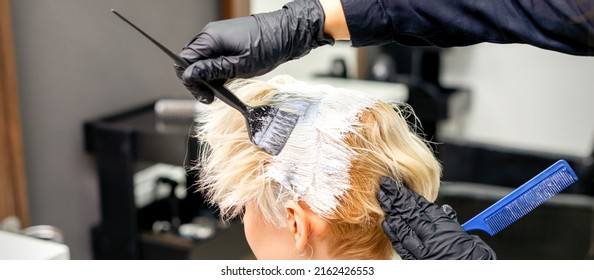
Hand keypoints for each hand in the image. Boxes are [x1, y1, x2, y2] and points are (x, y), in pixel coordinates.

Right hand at [175, 0, 333, 103]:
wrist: (287, 33)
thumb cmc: (268, 46)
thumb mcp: (240, 65)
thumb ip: (213, 70)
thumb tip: (190, 75)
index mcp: (210, 38)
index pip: (184, 60)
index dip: (190, 80)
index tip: (203, 95)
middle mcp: (211, 36)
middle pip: (191, 61)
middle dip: (196, 81)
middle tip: (209, 98)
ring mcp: (218, 38)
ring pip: (201, 61)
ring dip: (206, 78)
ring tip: (218, 93)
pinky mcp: (227, 43)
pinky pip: (213, 58)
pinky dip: (215, 72)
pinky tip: (225, 82)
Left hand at [377, 177, 495, 259]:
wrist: (473, 276)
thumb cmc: (476, 259)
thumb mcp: (469, 237)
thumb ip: (454, 223)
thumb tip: (446, 211)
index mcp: (447, 227)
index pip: (424, 207)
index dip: (409, 195)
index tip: (398, 186)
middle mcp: (433, 237)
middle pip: (410, 213)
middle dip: (396, 198)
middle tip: (385, 185)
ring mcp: (423, 251)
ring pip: (403, 227)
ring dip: (391, 212)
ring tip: (382, 199)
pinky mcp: (417, 263)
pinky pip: (402, 246)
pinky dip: (393, 234)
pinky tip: (386, 223)